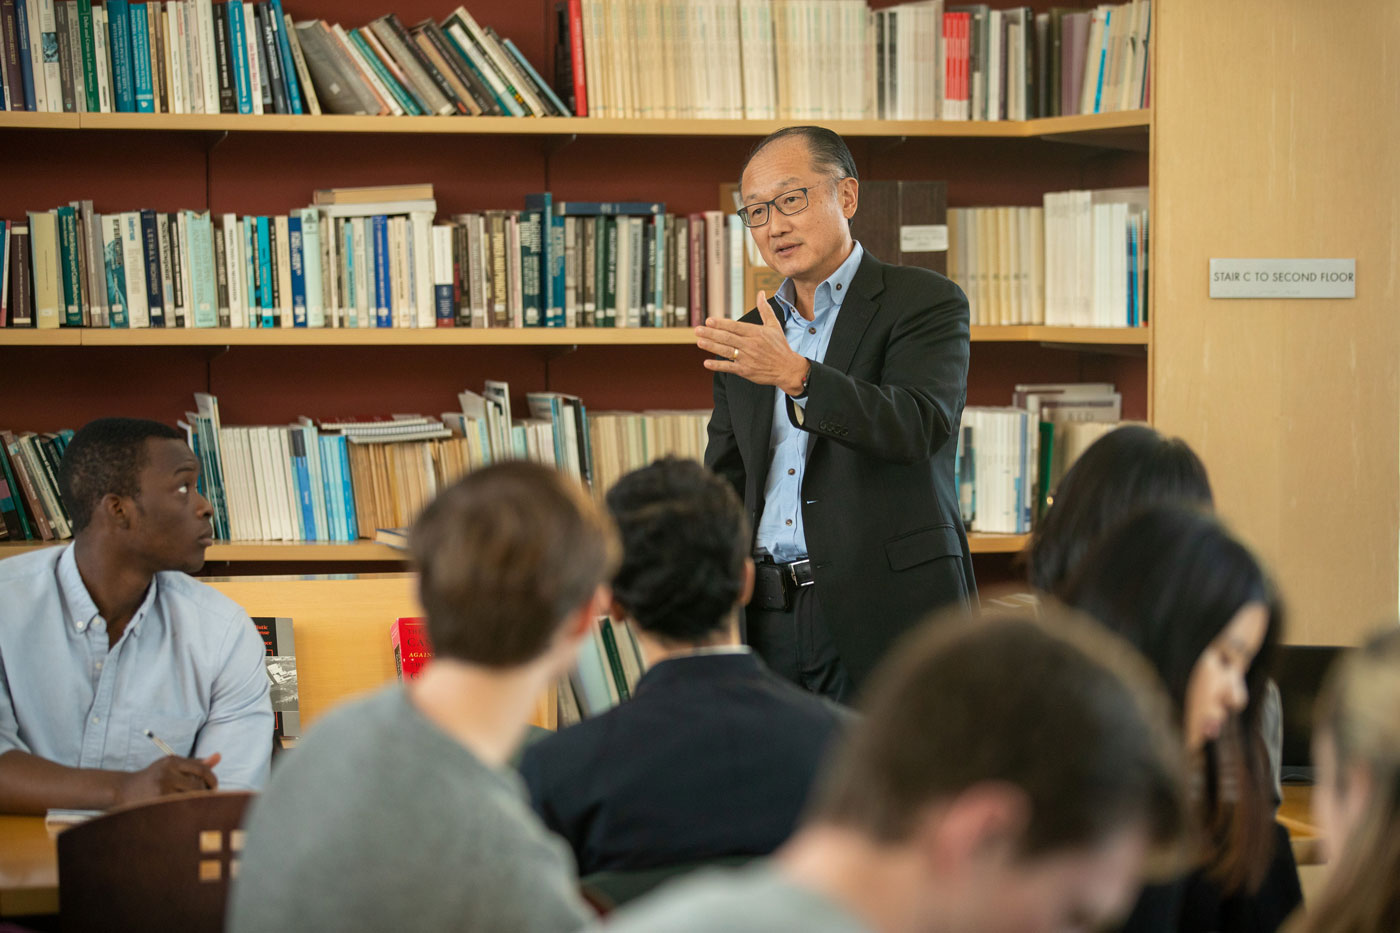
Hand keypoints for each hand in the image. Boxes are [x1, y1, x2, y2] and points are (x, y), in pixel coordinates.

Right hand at [115, 752, 220, 805]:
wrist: (123, 790)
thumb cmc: (154, 777)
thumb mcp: (172, 766)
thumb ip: (195, 764)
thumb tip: (219, 756)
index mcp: (173, 761)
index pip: (202, 769)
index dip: (212, 780)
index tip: (214, 787)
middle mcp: (167, 772)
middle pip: (197, 787)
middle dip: (204, 795)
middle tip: (205, 800)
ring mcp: (161, 788)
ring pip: (189, 800)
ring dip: (194, 804)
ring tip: (193, 806)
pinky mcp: (155, 801)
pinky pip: (178, 808)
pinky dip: (184, 810)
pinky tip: (181, 811)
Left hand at [695, 290, 809, 394]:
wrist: (788, 369)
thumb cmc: (780, 346)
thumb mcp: (774, 325)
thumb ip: (765, 309)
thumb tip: (761, 292)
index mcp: (756, 333)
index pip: (735, 326)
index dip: (721, 324)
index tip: (708, 320)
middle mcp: (750, 345)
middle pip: (727, 338)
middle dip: (711, 334)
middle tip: (697, 330)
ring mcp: (747, 358)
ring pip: (726, 351)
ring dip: (711, 346)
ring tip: (699, 342)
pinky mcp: (746, 371)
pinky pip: (729, 367)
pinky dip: (718, 365)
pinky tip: (707, 363)